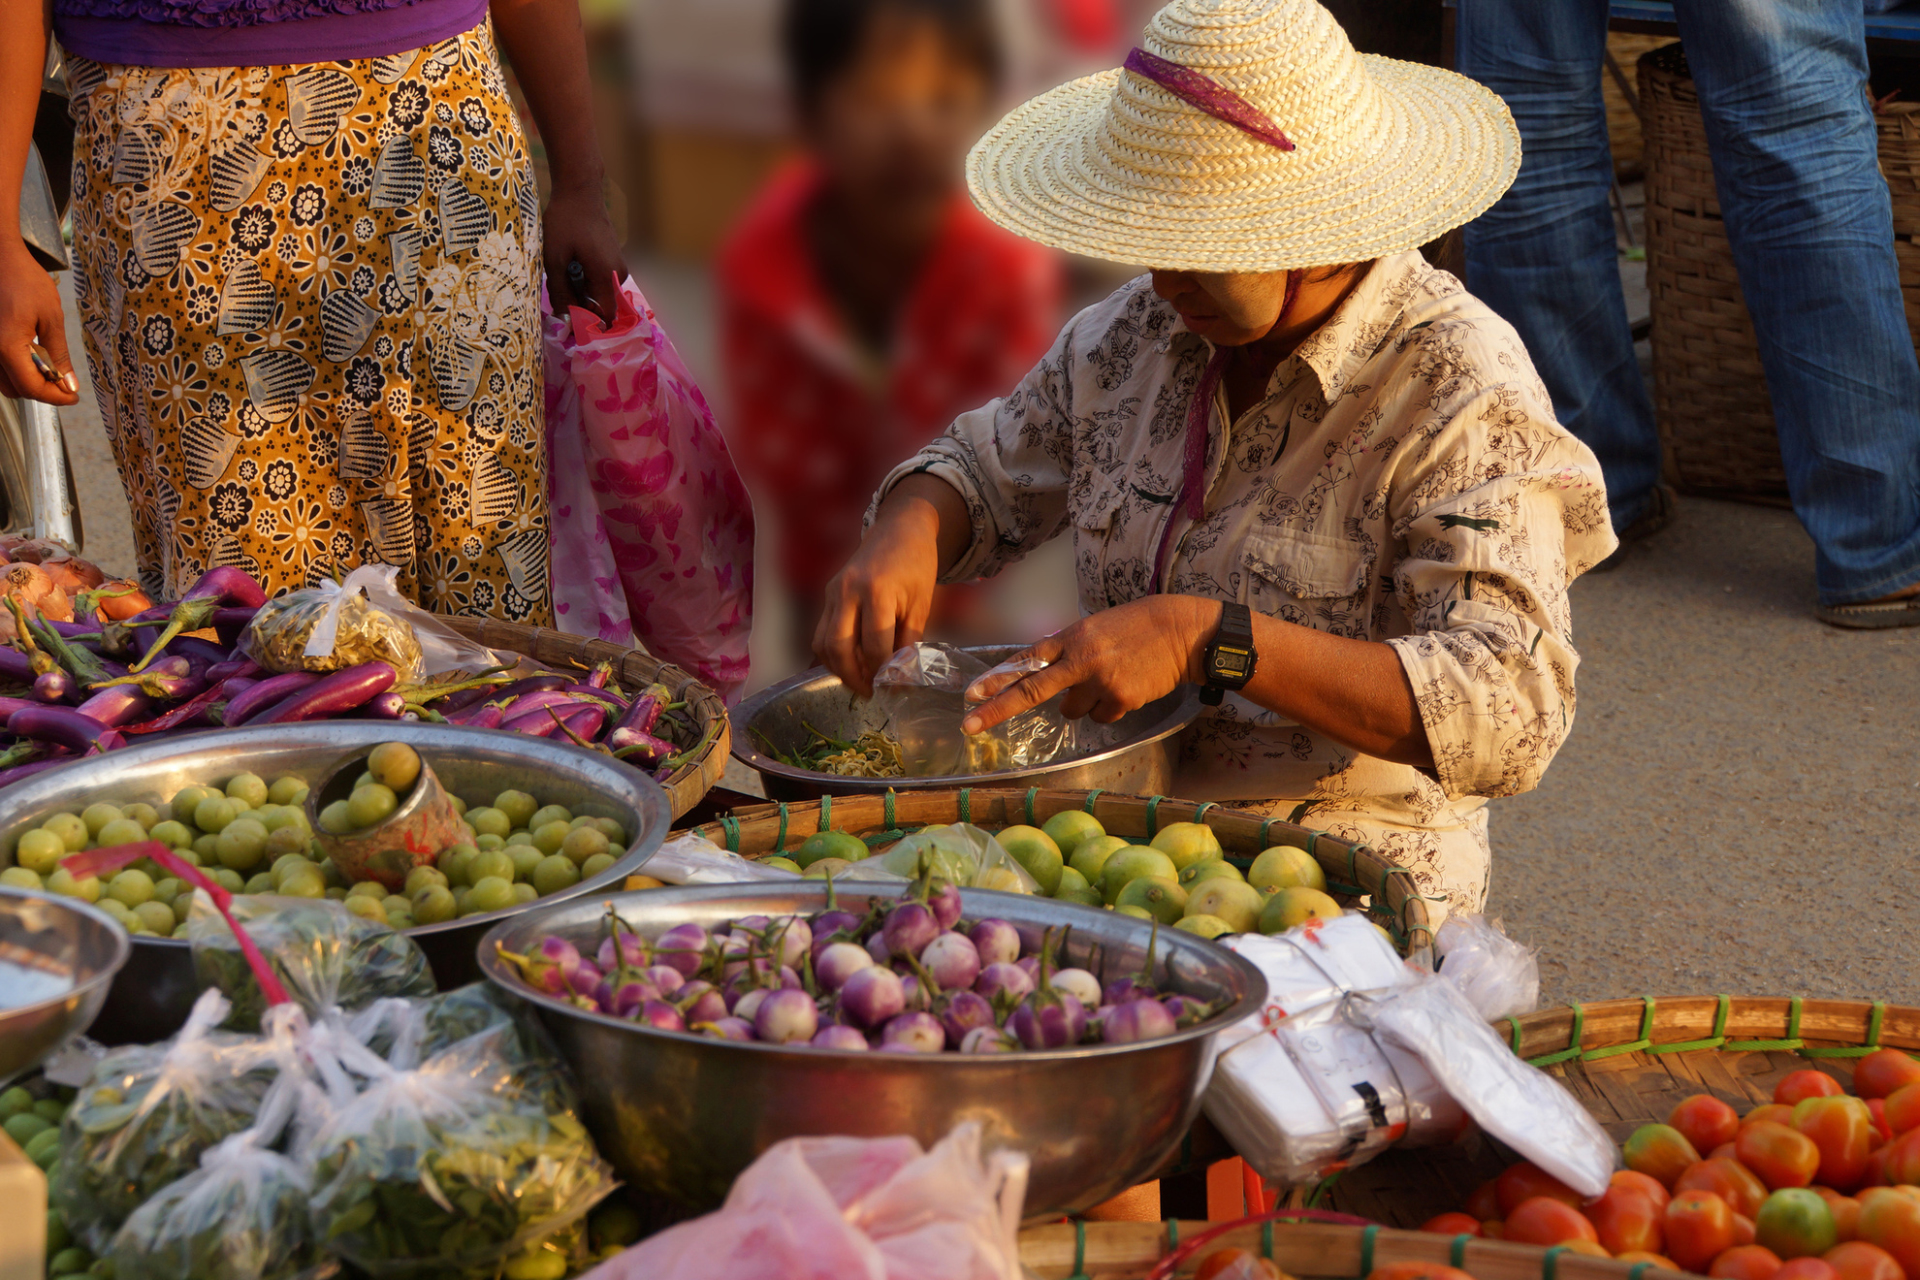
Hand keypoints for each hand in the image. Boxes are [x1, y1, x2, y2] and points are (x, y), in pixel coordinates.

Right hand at [0, 240, 76, 405]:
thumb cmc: (24, 280)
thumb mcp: (51, 317)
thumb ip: (59, 353)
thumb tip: (68, 383)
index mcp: (6, 346)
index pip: (31, 388)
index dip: (56, 398)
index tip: (73, 396)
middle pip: (15, 390)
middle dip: (42, 392)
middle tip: (65, 383)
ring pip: (4, 382)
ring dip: (28, 382)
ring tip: (51, 368)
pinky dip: (16, 369)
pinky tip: (32, 357)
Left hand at [541, 182, 623, 325]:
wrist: (580, 191)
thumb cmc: (565, 221)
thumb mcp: (554, 257)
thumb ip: (560, 291)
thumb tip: (564, 320)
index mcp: (607, 276)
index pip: (604, 316)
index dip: (586, 325)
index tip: (567, 325)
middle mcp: (618, 275)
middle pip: (602, 307)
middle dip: (580, 309)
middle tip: (557, 299)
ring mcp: (618, 267)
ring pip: (600, 294)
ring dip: (581, 295)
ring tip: (561, 279)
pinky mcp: (613, 260)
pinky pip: (600, 282)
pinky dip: (585, 283)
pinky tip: (569, 269)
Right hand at [813, 500, 942, 697]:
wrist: (900, 529)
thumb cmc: (916, 565)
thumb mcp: (921, 604)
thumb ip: (909, 641)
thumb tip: (901, 677)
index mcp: (877, 591)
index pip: (875, 645)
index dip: (884, 673)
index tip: (894, 689)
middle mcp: (848, 591)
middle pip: (839, 647)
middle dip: (854, 677)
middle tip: (870, 693)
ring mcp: (833, 591)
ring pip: (823, 642)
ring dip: (838, 668)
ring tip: (859, 681)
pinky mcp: (828, 593)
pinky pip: (821, 631)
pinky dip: (831, 653)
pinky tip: (850, 663)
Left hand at [962, 595, 1221, 733]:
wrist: (1181, 632)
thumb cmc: (1134, 629)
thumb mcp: (1094, 628)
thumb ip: (1066, 649)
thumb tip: (1039, 675)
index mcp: (1072, 636)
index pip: (1026, 659)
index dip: (996, 677)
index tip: (970, 693)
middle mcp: (1081, 658)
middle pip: (1031, 689)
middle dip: (997, 709)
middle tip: (969, 725)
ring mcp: (1101, 680)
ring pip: (1071, 710)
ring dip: (1083, 702)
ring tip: (1109, 679)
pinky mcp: (1121, 698)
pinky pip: (1101, 716)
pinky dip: (1109, 707)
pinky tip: (1127, 686)